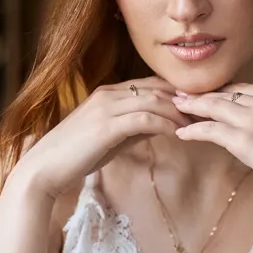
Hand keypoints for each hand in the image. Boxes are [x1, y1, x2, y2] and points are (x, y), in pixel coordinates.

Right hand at [16, 76, 192, 198]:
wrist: (44, 168)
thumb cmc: (76, 156)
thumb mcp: (111, 138)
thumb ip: (133, 128)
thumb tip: (160, 126)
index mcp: (108, 93)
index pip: (151, 84)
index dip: (177, 93)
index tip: (199, 106)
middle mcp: (108, 94)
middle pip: (157, 87)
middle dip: (184, 99)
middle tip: (208, 111)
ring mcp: (106, 107)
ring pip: (153, 100)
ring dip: (179, 112)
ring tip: (199, 124)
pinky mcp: (106, 125)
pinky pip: (144, 118)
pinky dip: (165, 125)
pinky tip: (179, 135)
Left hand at [172, 84, 252, 200]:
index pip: (242, 89)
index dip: (222, 91)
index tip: (209, 94)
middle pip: (224, 94)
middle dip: (201, 95)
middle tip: (181, 95)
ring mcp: (252, 119)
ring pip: (213, 107)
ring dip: (191, 108)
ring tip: (175, 109)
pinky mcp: (243, 140)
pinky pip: (210, 130)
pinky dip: (193, 130)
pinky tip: (182, 134)